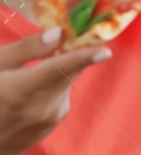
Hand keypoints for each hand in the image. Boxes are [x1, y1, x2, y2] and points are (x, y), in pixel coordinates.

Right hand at [0, 29, 111, 154]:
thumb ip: (25, 50)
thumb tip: (57, 33)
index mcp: (19, 91)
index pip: (58, 70)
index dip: (82, 59)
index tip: (107, 52)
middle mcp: (41, 107)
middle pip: (69, 72)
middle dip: (72, 53)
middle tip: (65, 35)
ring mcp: (51, 117)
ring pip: (66, 82)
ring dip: (58, 70)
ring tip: (29, 73)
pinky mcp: (55, 121)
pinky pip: (61, 94)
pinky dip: (54, 84)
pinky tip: (32, 90)